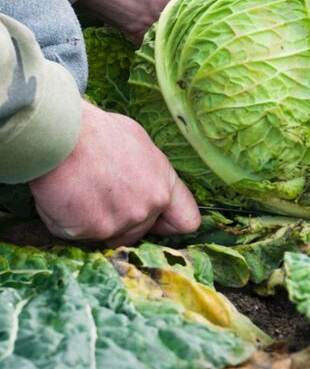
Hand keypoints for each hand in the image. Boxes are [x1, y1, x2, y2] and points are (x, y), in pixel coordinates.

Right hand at [29, 101, 199, 245]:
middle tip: (99, 193)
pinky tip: (65, 197)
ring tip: (80, 191)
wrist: (64, 135)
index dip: (168, 224)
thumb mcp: (139, 143)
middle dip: (121, 219)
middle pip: (139, 232)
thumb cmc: (98, 132)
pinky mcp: (92, 231)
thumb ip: (149, 173)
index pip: (186, 221)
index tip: (157, 222)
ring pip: (109, 236)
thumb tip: (145, 183)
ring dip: (94, 223)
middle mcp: (148, 207)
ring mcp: (121, 222)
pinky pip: (79, 235)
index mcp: (163, 185)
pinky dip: (68, 222)